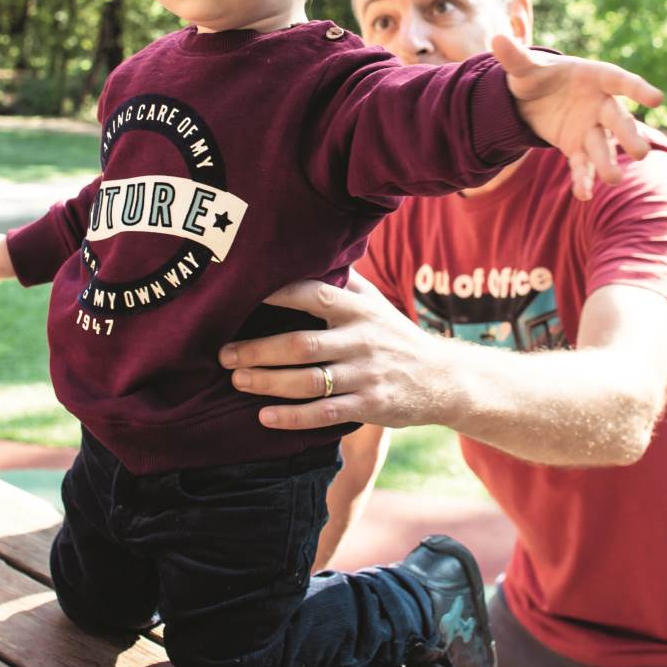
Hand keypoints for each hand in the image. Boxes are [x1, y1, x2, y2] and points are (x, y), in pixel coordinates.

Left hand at [220, 273, 452, 430]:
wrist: (443, 379)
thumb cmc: (396, 336)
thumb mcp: (376, 303)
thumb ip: (345, 281)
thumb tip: (312, 250)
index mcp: (358, 310)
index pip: (313, 294)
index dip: (277, 293)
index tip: (240, 297)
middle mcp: (361, 339)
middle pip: (301, 344)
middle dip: (257, 350)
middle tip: (223, 354)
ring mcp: (366, 375)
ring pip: (307, 381)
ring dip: (267, 382)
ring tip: (237, 381)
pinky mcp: (370, 406)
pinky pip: (324, 413)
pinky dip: (292, 417)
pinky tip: (265, 417)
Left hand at [492, 32, 662, 200]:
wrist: (529, 98)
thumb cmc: (536, 74)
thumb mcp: (523, 66)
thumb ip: (514, 54)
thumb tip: (496, 37)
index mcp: (592, 76)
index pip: (618, 80)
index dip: (638, 89)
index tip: (657, 98)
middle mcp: (598, 103)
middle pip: (618, 119)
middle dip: (628, 135)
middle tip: (640, 153)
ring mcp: (591, 127)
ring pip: (603, 146)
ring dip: (608, 162)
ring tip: (613, 179)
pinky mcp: (577, 147)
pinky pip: (582, 164)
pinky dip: (582, 178)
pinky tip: (582, 195)